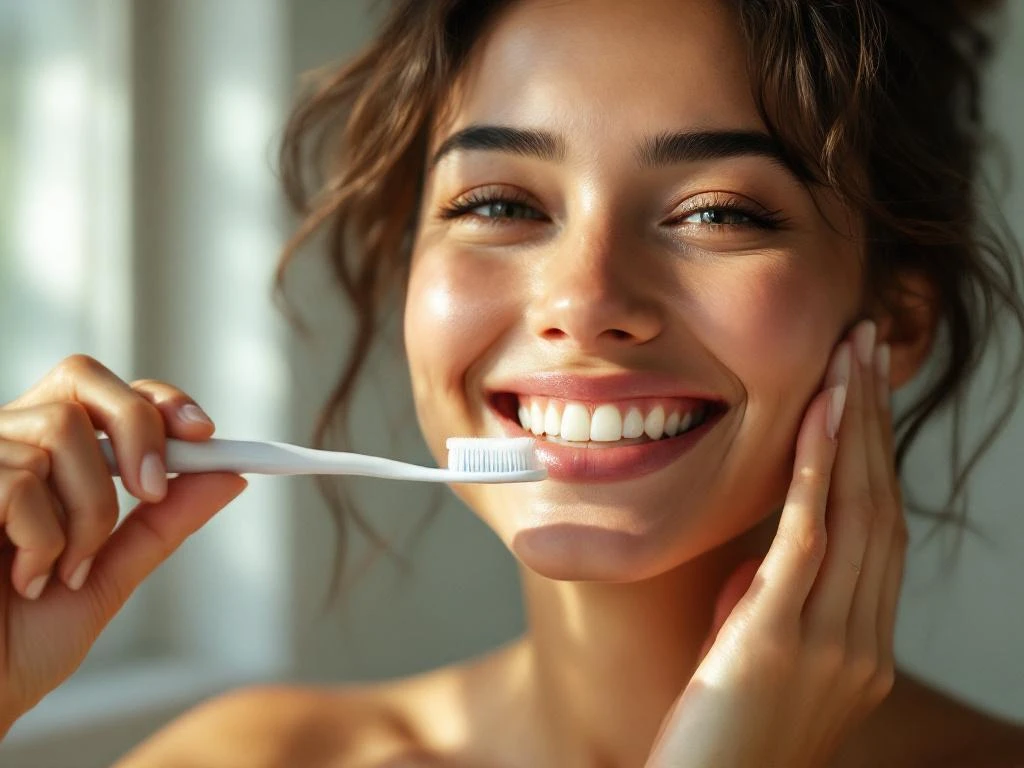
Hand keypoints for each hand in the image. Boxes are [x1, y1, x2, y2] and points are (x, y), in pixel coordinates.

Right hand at [0, 355, 246, 734]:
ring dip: (87, 516)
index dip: (157, 400)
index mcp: (44, 457)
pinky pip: (19, 482)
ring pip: (62, 434)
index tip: (205, 434)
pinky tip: (25, 579)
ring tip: (67, 571)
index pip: (104, 390)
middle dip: (136, 427)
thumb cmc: (20, 640)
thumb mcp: (112, 574)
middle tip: (153, 490)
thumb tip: (229, 475)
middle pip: (82, 379)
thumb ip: (164, 522)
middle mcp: (6, 444)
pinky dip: (44, 540)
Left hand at [646, 320, 905, 767]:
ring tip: (850, 357)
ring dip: (854, 427)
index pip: (880, 529)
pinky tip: (819, 418)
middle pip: (881, 506)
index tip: (864, 391)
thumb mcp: (755, 661)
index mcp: (860, 645)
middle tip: (866, 346)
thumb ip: (773, 604)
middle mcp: (862, 642)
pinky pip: (807, 540)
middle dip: (875, 420)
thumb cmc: (716, 738)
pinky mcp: (778, 644)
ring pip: (858, 512)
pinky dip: (817, 473)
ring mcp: (831, 646)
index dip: (876, 454)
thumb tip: (774, 547)